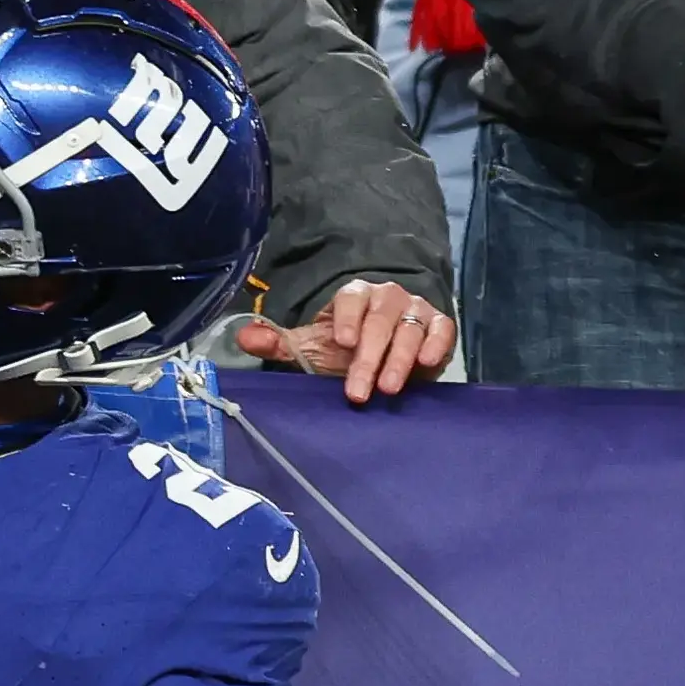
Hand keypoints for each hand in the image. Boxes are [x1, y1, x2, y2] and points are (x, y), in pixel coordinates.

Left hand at [234, 276, 453, 401]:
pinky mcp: (439, 326)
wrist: (388, 352)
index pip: (352, 298)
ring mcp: (416, 310)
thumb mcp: (313, 346)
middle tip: (358, 390)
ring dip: (400, 359)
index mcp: (356, 296)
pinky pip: (442, 330)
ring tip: (389, 387)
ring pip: (410, 329)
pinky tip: (427, 364)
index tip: (340, 343)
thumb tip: (242, 338)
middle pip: (380, 321)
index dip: (347, 318)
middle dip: (369, 357)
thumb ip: (280, 343)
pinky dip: (437, 345)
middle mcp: (387, 298)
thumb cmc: (347, 347)